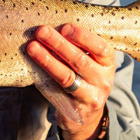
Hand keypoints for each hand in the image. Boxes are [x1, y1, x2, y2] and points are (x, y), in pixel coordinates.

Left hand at [26, 23, 115, 139]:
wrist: (85, 114)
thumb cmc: (84, 77)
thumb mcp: (89, 60)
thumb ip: (77, 46)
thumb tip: (52, 25)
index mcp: (107, 61)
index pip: (100, 47)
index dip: (82, 36)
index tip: (64, 27)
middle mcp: (103, 79)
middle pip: (80, 60)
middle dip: (59, 44)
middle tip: (42, 31)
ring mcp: (91, 95)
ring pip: (67, 76)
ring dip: (47, 59)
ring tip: (32, 47)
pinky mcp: (75, 107)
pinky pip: (57, 89)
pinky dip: (45, 74)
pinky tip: (34, 64)